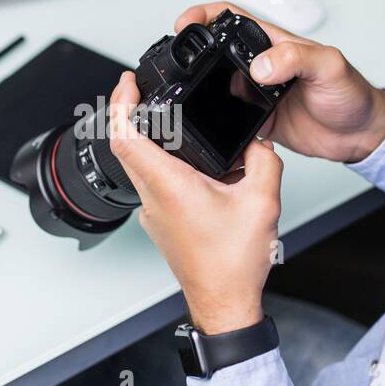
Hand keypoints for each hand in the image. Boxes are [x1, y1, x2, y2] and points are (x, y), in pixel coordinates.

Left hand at [109, 72, 281, 335]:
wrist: (225, 302)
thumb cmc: (234, 263)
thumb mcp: (262, 201)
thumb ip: (264, 160)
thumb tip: (258, 140)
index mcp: (170, 186)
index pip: (125, 136)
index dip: (120, 103)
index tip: (127, 83)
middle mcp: (154, 198)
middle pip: (125, 145)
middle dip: (129, 112)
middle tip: (141, 91)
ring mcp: (153, 212)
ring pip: (137, 164)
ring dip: (145, 138)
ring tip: (163, 117)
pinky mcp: (160, 223)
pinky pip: (152, 183)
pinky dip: (161, 162)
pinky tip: (187, 160)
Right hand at [174, 2, 384, 163]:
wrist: (360, 134)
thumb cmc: (353, 94)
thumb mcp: (330, 66)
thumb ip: (296, 59)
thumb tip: (261, 66)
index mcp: (275, 43)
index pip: (232, 19)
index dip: (205, 15)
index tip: (185, 21)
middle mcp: (262, 66)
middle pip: (216, 52)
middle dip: (193, 53)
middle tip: (178, 62)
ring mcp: (257, 93)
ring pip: (217, 85)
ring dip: (202, 89)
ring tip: (188, 94)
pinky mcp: (257, 120)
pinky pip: (228, 117)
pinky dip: (216, 120)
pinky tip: (212, 123)